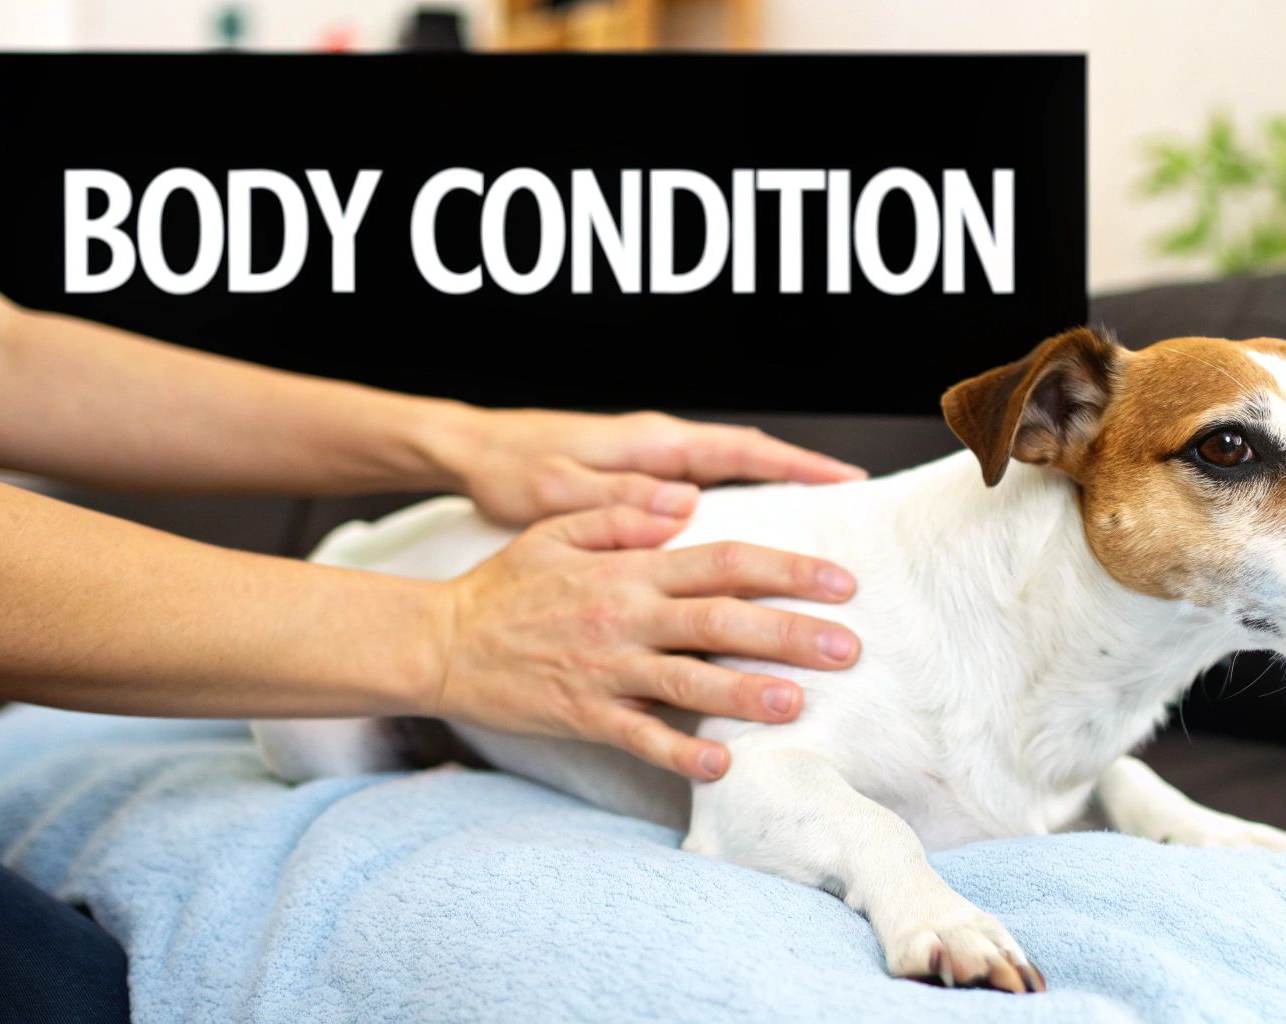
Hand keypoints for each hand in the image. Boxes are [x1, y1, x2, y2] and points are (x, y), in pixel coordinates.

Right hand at [425, 504, 860, 779]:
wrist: (438, 641)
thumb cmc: (506, 585)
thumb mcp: (558, 528)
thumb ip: (624, 515)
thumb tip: (685, 502)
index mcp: (630, 569)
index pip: (723, 561)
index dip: (787, 570)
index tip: (840, 582)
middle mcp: (625, 616)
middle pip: (721, 620)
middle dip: (789, 633)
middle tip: (848, 647)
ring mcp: (604, 668)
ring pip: (687, 681)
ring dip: (744, 693)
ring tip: (797, 704)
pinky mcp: (582, 713)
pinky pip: (638, 737)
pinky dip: (678, 754)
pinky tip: (721, 766)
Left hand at [434, 409, 866, 525]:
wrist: (472, 453)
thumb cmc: (510, 467)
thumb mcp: (556, 488)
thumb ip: (620, 498)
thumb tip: (686, 508)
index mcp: (649, 445)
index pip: (740, 452)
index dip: (797, 467)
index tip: (847, 483)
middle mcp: (659, 454)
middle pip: (750, 473)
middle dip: (803, 496)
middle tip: (851, 544)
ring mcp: (652, 475)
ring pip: (729, 494)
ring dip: (774, 520)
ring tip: (816, 564)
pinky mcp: (638, 495)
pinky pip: (702, 508)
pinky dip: (734, 524)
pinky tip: (752, 562)